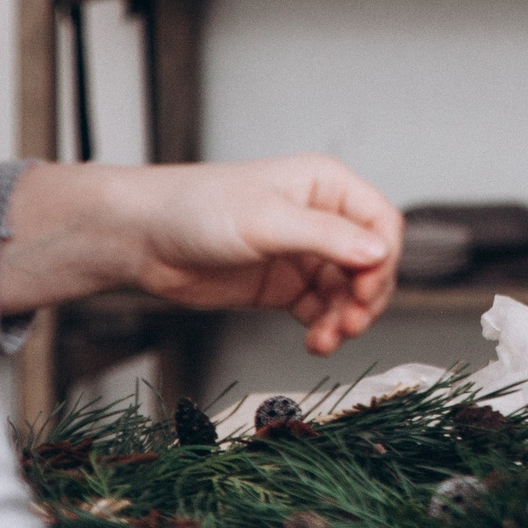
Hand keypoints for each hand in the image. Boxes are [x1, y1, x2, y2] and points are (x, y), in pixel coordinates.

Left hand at [0, 156, 402, 354]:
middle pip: (371, 262)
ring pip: (350, 291)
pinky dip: (327, 328)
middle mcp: (321, 218)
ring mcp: (304, 254)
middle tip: (351, 321)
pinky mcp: (285, 286)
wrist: (144, 240)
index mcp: (325, 186)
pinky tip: (317, 342)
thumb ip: (326, 237)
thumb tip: (378, 253)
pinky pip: (323, 310)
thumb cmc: (196, 209)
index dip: (383, 258)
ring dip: (347, 318)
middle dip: (367, 295)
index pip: (380, 221)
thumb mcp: (266, 220)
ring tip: (329, 338)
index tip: (366, 289)